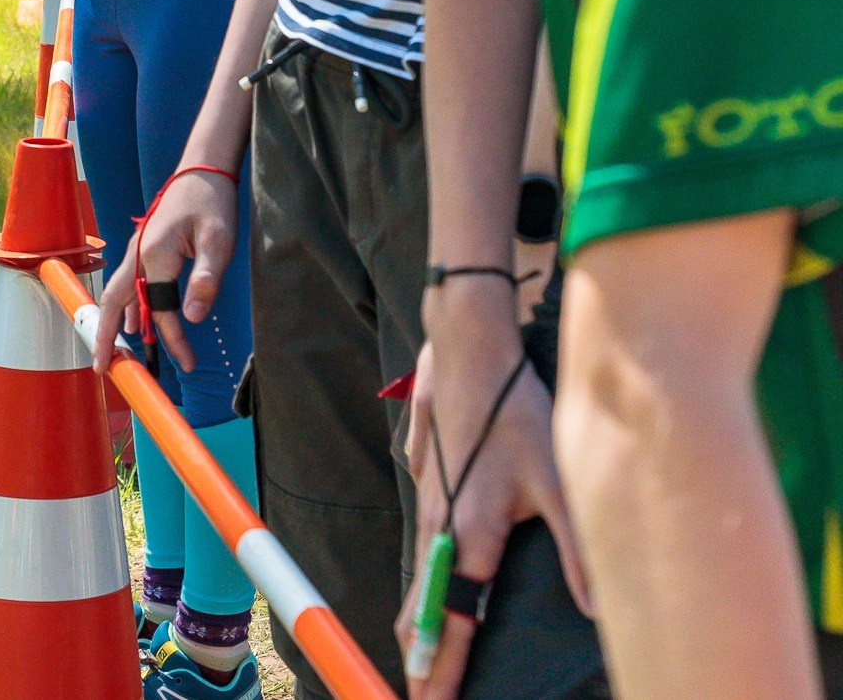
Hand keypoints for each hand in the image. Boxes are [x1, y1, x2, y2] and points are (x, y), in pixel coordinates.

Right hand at [92, 168, 239, 373]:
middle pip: (113, 302)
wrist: (202, 170)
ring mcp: (136, 250)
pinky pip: (126, 283)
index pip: (159, 308)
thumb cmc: (212, 203)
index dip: (173, 339)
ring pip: (116, 293)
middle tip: (100, 366)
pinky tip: (132, 320)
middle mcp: (137, 254)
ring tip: (111, 350)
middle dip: (104, 335)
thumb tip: (193, 318)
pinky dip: (124, 306)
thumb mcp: (218, 240)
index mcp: (154, 254)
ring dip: (112, 321)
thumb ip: (205, 279)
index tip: (188, 363)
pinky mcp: (143, 248)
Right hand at [395, 295, 592, 697]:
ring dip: (418, 619)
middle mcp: (440, 524)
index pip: (449, 617)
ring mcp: (427, 503)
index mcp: (470, 532)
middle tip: (419, 692)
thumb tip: (598, 609)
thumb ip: (578, 549)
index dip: (438, 665)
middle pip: (422, 606)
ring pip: (419, 576)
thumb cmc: (514, 412)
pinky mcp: (427, 483)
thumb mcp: (559, 480)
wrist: (467, 351)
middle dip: (419, 655)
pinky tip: (432, 586)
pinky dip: (422, 580)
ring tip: (418, 656)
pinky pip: (422, 545)